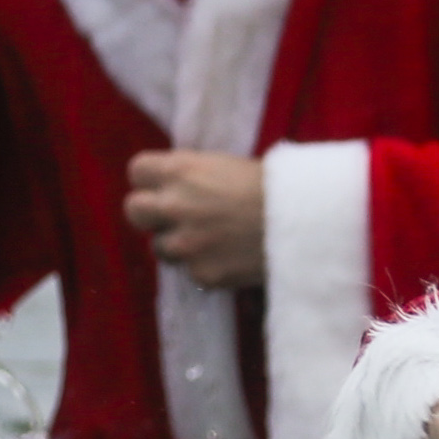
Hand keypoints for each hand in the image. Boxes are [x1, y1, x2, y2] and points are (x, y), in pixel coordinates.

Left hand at [122, 148, 264, 288]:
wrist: (305, 223)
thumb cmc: (271, 186)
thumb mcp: (223, 164)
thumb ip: (190, 174)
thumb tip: (171, 184)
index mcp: (180, 171)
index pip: (137, 171)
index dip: (151, 179)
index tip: (164, 185)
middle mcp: (174, 206)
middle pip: (133, 210)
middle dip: (151, 213)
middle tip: (176, 216)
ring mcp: (185, 244)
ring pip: (160, 247)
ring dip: (179, 243)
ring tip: (210, 239)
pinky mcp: (201, 274)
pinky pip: (191, 271)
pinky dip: (205, 265)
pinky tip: (228, 256)